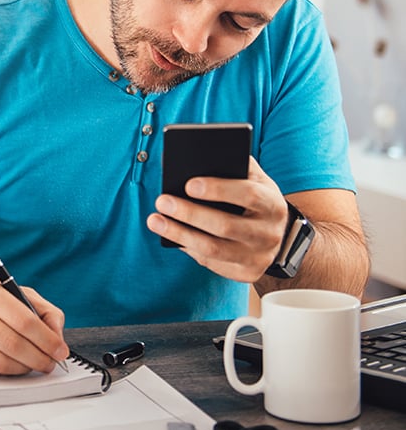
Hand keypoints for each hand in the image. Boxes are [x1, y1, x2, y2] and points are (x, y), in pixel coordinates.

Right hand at [0, 279, 68, 374]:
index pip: (25, 321)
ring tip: (36, 364)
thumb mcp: (15, 293)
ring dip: (26, 368)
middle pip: (15, 345)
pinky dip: (9, 372)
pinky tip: (16, 364)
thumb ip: (43, 310)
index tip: (60, 350)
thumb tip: (57, 335)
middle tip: (51, 362)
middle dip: (40, 358)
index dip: (47, 340)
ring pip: (3, 362)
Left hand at [146, 156, 287, 281]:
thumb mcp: (253, 179)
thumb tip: (199, 156)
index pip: (248, 194)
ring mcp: (259, 257)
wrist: (275, 233)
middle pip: (225, 226)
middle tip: (162, 201)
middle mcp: (269, 233)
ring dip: (180, 234)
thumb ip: (234, 165)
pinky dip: (188, 248)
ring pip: (213, 249)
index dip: (218, 189)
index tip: (188, 184)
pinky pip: (211, 262)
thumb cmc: (255, 199)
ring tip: (155, 220)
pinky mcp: (247, 273)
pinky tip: (170, 236)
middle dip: (190, 213)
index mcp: (273, 204)